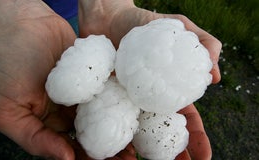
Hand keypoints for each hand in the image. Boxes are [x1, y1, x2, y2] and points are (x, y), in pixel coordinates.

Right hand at [0, 1, 136, 158]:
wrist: (25, 22)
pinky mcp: (92, 78)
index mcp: (45, 124)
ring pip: (102, 118)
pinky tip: (133, 115)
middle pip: (89, 137)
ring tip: (135, 145)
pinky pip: (107, 93)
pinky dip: (119, 104)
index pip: (68, 149)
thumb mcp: (4, 108)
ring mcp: (80, 95)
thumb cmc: (8, 62)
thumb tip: (65, 158)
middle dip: (108, 150)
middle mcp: (64, 112)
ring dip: (117, 131)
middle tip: (128, 158)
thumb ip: (31, 137)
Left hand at [79, 1, 220, 158]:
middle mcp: (147, 101)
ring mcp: (125, 101)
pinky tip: (112, 153)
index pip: (186, 119)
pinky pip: (107, 121)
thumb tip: (215, 75)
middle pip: (161, 134)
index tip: (204, 157)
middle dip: (171, 155)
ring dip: (141, 154)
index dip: (196, 138)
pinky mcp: (103, 98)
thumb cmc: (144, 21)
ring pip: (135, 134)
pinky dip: (111, 138)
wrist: (108, 16)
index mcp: (167, 90)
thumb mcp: (178, 25)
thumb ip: (203, 43)